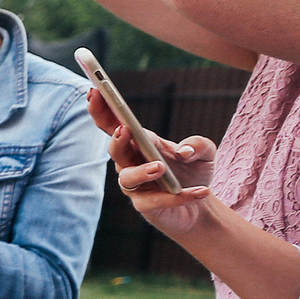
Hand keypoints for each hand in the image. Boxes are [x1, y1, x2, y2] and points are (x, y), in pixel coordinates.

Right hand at [91, 89, 218, 236]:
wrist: (200, 206)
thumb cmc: (194, 173)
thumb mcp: (205, 152)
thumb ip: (198, 144)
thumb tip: (184, 152)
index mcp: (139, 144)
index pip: (114, 125)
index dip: (102, 110)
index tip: (94, 91)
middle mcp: (131, 164)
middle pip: (115, 151)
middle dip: (117, 140)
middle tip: (124, 129)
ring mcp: (136, 187)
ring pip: (127, 178)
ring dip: (142, 171)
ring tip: (160, 167)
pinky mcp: (146, 207)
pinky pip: (157, 201)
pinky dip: (179, 196)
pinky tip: (202, 190)